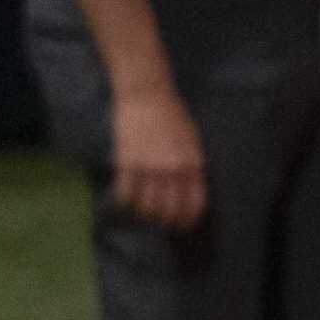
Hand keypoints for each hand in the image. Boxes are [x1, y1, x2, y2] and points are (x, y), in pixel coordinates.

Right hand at [110, 89, 206, 229]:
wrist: (147, 94)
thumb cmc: (172, 115)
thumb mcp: (193, 141)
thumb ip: (193, 166)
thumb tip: (190, 190)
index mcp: (193, 164)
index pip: (194, 203)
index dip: (188, 219)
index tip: (183, 225)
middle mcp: (174, 170)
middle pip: (170, 210)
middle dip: (166, 222)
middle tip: (161, 224)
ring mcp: (150, 167)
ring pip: (148, 206)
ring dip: (145, 215)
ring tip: (143, 214)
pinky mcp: (128, 162)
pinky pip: (126, 193)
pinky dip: (124, 203)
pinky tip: (124, 203)